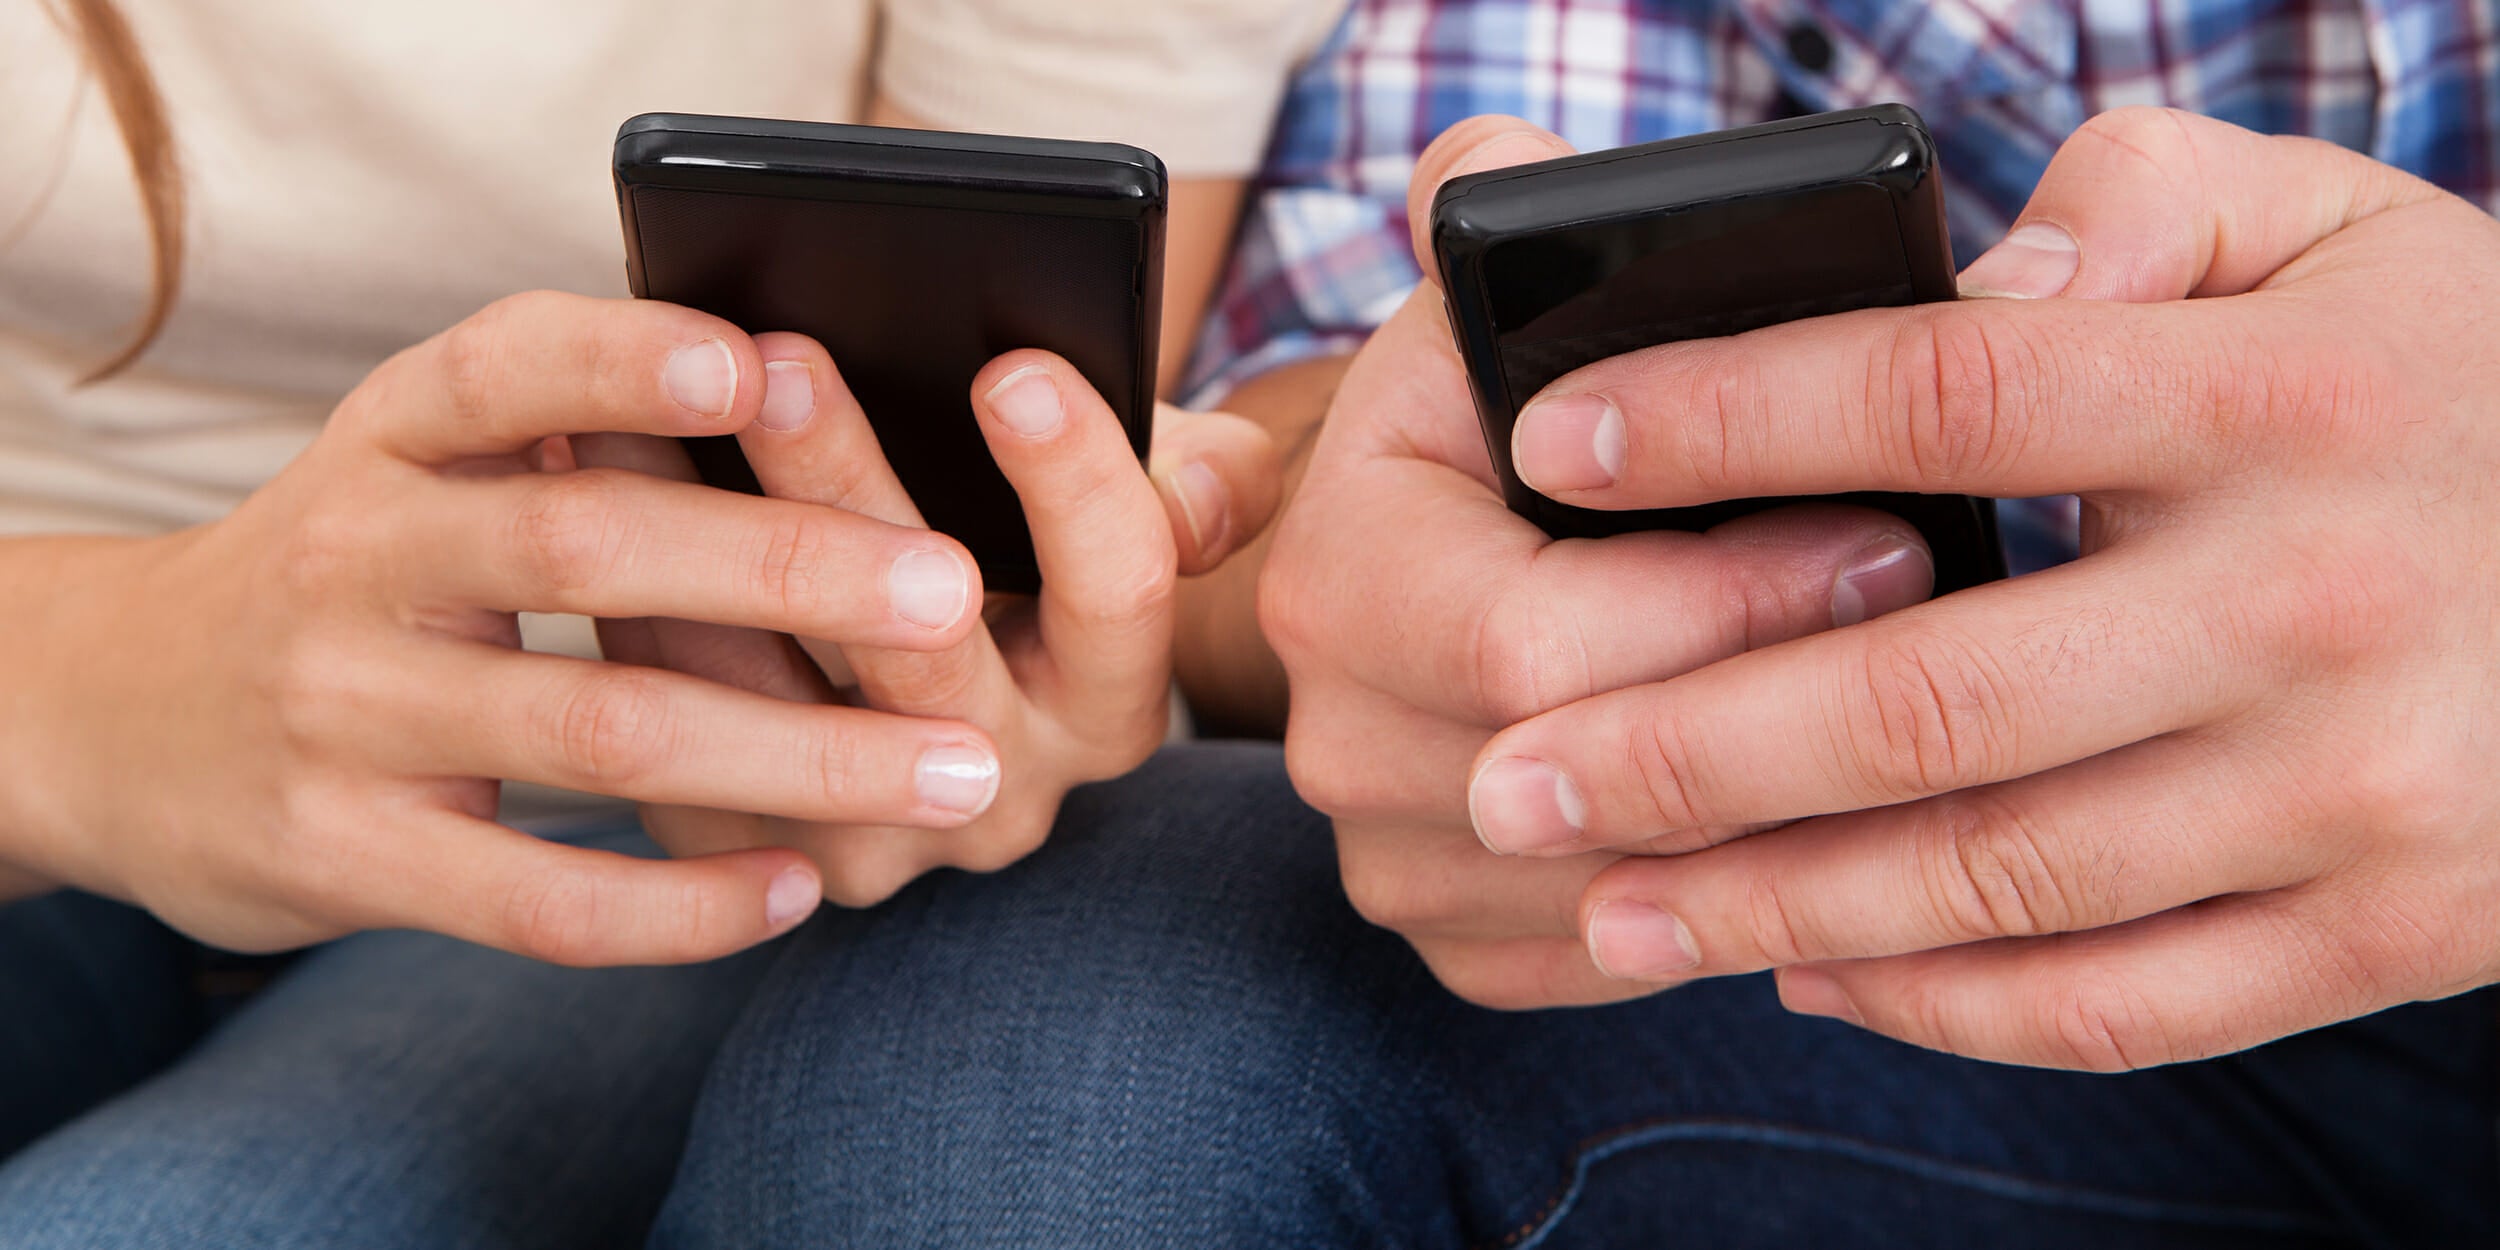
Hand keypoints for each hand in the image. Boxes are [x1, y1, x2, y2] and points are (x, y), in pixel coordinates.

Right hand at [0, 292, 1019, 963]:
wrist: (116, 720)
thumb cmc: (347, 573)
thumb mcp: (407, 465)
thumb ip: (555, 429)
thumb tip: (792, 386)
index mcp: (389, 439)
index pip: (499, 369)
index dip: (627, 362)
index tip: (762, 360)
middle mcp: (354, 556)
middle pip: (586, 551)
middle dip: (788, 571)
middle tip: (950, 591)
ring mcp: (340, 712)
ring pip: (598, 732)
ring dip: (798, 756)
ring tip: (957, 773)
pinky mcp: (342, 854)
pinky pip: (538, 896)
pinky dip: (681, 901)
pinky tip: (797, 889)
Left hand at [588, 339, 1279, 905]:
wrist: (913, 707)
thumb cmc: (1032, 563)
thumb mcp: (1136, 507)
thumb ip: (1197, 480)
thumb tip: (1193, 485)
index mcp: (1111, 705)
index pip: (1122, 595)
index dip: (1075, 482)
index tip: (1013, 368)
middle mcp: (1004, 796)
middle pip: (926, 646)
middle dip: (848, 485)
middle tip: (783, 358)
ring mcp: (875, 844)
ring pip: (768, 696)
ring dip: (691, 538)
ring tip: (628, 400)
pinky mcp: (748, 857)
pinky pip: (673, 740)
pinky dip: (622, 610)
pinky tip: (577, 491)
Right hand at [1257, 119, 1938, 1008]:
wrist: (1458, 544)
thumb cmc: (1526, 410)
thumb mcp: (1524, 291)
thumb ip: (1541, 204)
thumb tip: (1566, 170)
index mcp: (1337, 552)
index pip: (1533, 641)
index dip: (1733, 600)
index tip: (1891, 535)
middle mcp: (1328, 714)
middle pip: (1585, 782)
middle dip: (1788, 712)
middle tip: (1942, 639)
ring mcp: (1383, 838)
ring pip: (1618, 886)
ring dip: (1785, 821)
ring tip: (1912, 727)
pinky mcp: (1450, 926)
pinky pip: (1610, 955)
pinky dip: (1728, 904)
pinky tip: (1828, 819)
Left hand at [1476, 108, 2499, 1068]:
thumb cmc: (2467, 391)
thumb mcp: (2350, 232)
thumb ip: (2155, 199)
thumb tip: (1973, 263)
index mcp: (2273, 397)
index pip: (1948, 388)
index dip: (1729, 416)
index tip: (1557, 444)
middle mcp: (2311, 599)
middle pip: (1927, 691)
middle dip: (1683, 749)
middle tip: (1509, 781)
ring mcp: (2360, 790)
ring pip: (1999, 875)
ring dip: (1772, 904)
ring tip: (1606, 906)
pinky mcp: (2391, 930)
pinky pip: (2125, 999)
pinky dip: (1947, 1006)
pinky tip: (1811, 976)